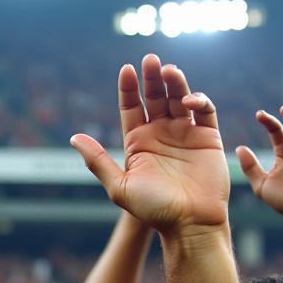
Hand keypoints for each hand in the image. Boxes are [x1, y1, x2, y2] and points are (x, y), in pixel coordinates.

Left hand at [72, 55, 228, 233]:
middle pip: (155, 97)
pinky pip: (204, 110)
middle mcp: (160, 135)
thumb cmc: (153, 209)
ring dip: (174, 82)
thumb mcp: (119, 186)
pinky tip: (188, 101)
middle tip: (149, 59)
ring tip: (167, 70)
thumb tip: (73, 138)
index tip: (126, 70)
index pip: (132, 108)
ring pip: (179, 97)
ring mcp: (185, 134)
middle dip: (152, 77)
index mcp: (138, 144)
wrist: (189, 223)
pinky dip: (198, 100)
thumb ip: (97, 161)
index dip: (128, 89)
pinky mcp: (208, 136)